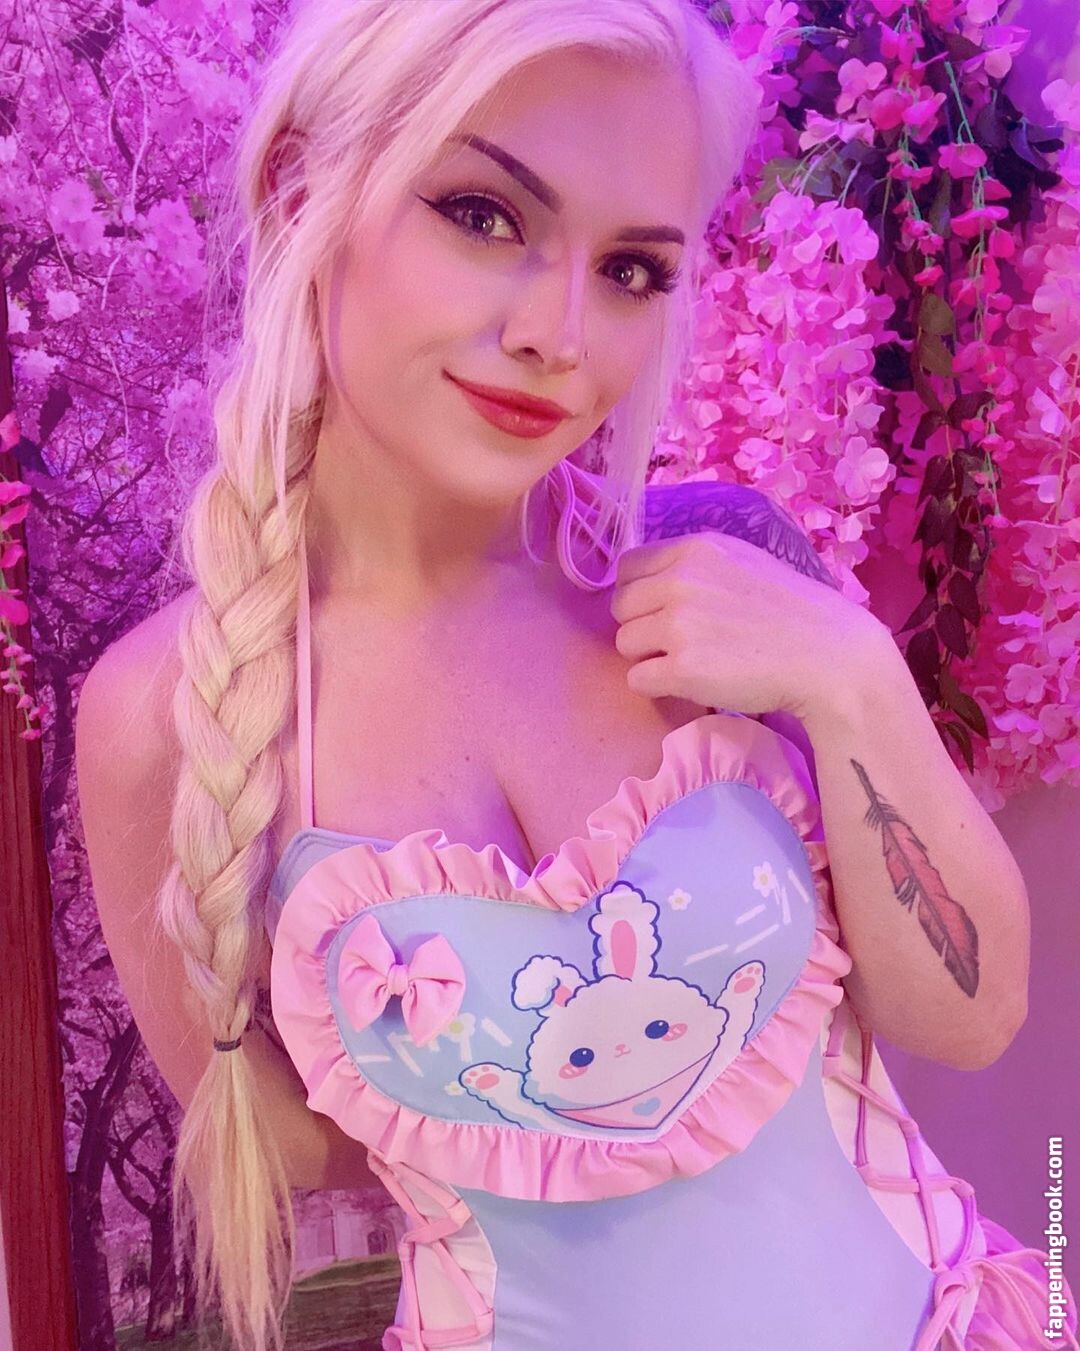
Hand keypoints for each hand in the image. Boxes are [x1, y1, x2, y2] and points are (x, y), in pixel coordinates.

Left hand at [610, 532, 889, 722]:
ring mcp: (678, 625)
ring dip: (649, 657)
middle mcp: (680, 580)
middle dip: (642, 627)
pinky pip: (637, 679)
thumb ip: (693, 566)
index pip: (627, 567)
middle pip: (620, 608)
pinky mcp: (681, 668)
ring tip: (691, 661)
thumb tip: (648, 585)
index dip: (640, 594)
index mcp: (694, 549)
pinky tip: (691, 682)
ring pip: (625, 644)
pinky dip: (657, 686)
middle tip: (680, 642)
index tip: (662, 611)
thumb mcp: (741, 562)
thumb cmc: (792, 612)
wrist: (829, 657)